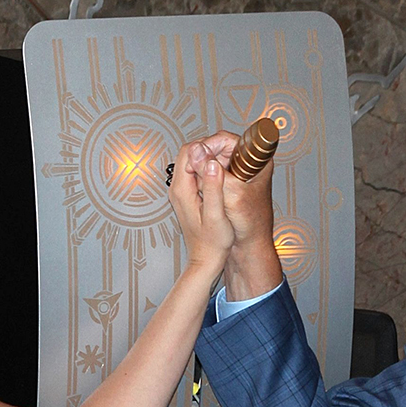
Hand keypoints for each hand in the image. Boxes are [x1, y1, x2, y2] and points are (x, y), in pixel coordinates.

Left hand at [168, 139, 235, 286]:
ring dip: (208, 158)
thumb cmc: (213, 244)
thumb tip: (211, 163)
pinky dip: (206, 168)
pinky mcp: (187, 196)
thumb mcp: (216, 216)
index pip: (189, 151)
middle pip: (188, 153)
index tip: (225, 149)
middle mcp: (177, 189)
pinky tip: (220, 175)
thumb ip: (212, 188)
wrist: (205, 261)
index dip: (208, 145)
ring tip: (226, 162)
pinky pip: (194, 172)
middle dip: (208, 148)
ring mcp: (181, 192)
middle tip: (227, 153)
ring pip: (191, 161)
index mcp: (182, 190)